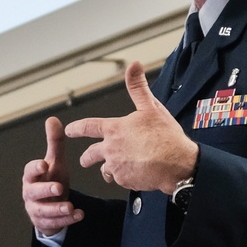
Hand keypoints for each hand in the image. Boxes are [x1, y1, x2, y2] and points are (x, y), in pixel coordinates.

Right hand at [22, 117, 83, 235]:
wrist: (50, 206)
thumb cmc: (51, 180)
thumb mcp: (55, 162)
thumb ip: (54, 143)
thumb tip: (53, 119)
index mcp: (32, 177)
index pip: (29, 171)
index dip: (35, 168)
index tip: (44, 165)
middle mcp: (30, 193)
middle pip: (33, 192)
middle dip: (45, 190)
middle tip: (58, 187)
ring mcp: (36, 209)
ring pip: (43, 211)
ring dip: (56, 209)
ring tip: (70, 206)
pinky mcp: (45, 223)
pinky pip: (54, 223)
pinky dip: (67, 220)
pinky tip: (79, 214)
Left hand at [65, 61, 197, 193]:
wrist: (178, 164)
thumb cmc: (166, 136)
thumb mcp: (152, 107)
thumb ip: (138, 88)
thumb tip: (134, 65)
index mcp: (114, 129)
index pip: (87, 127)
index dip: (76, 128)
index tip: (69, 131)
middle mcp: (111, 148)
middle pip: (90, 155)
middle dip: (86, 158)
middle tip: (84, 160)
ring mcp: (116, 166)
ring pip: (104, 169)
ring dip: (106, 168)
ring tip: (112, 169)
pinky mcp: (124, 181)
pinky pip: (118, 179)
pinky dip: (123, 177)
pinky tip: (133, 173)